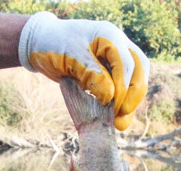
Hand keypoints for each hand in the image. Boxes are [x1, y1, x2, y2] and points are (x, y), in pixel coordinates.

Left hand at [18, 12, 148, 130]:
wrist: (42, 45)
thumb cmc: (54, 47)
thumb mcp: (71, 59)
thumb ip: (92, 75)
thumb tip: (111, 97)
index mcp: (110, 37)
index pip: (126, 64)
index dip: (124, 88)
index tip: (115, 108)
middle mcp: (119, 46)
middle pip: (139, 70)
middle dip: (133, 95)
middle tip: (121, 116)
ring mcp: (117, 59)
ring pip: (136, 80)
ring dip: (131, 102)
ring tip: (119, 124)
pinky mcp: (112, 72)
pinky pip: (125, 88)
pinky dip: (122, 104)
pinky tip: (117, 121)